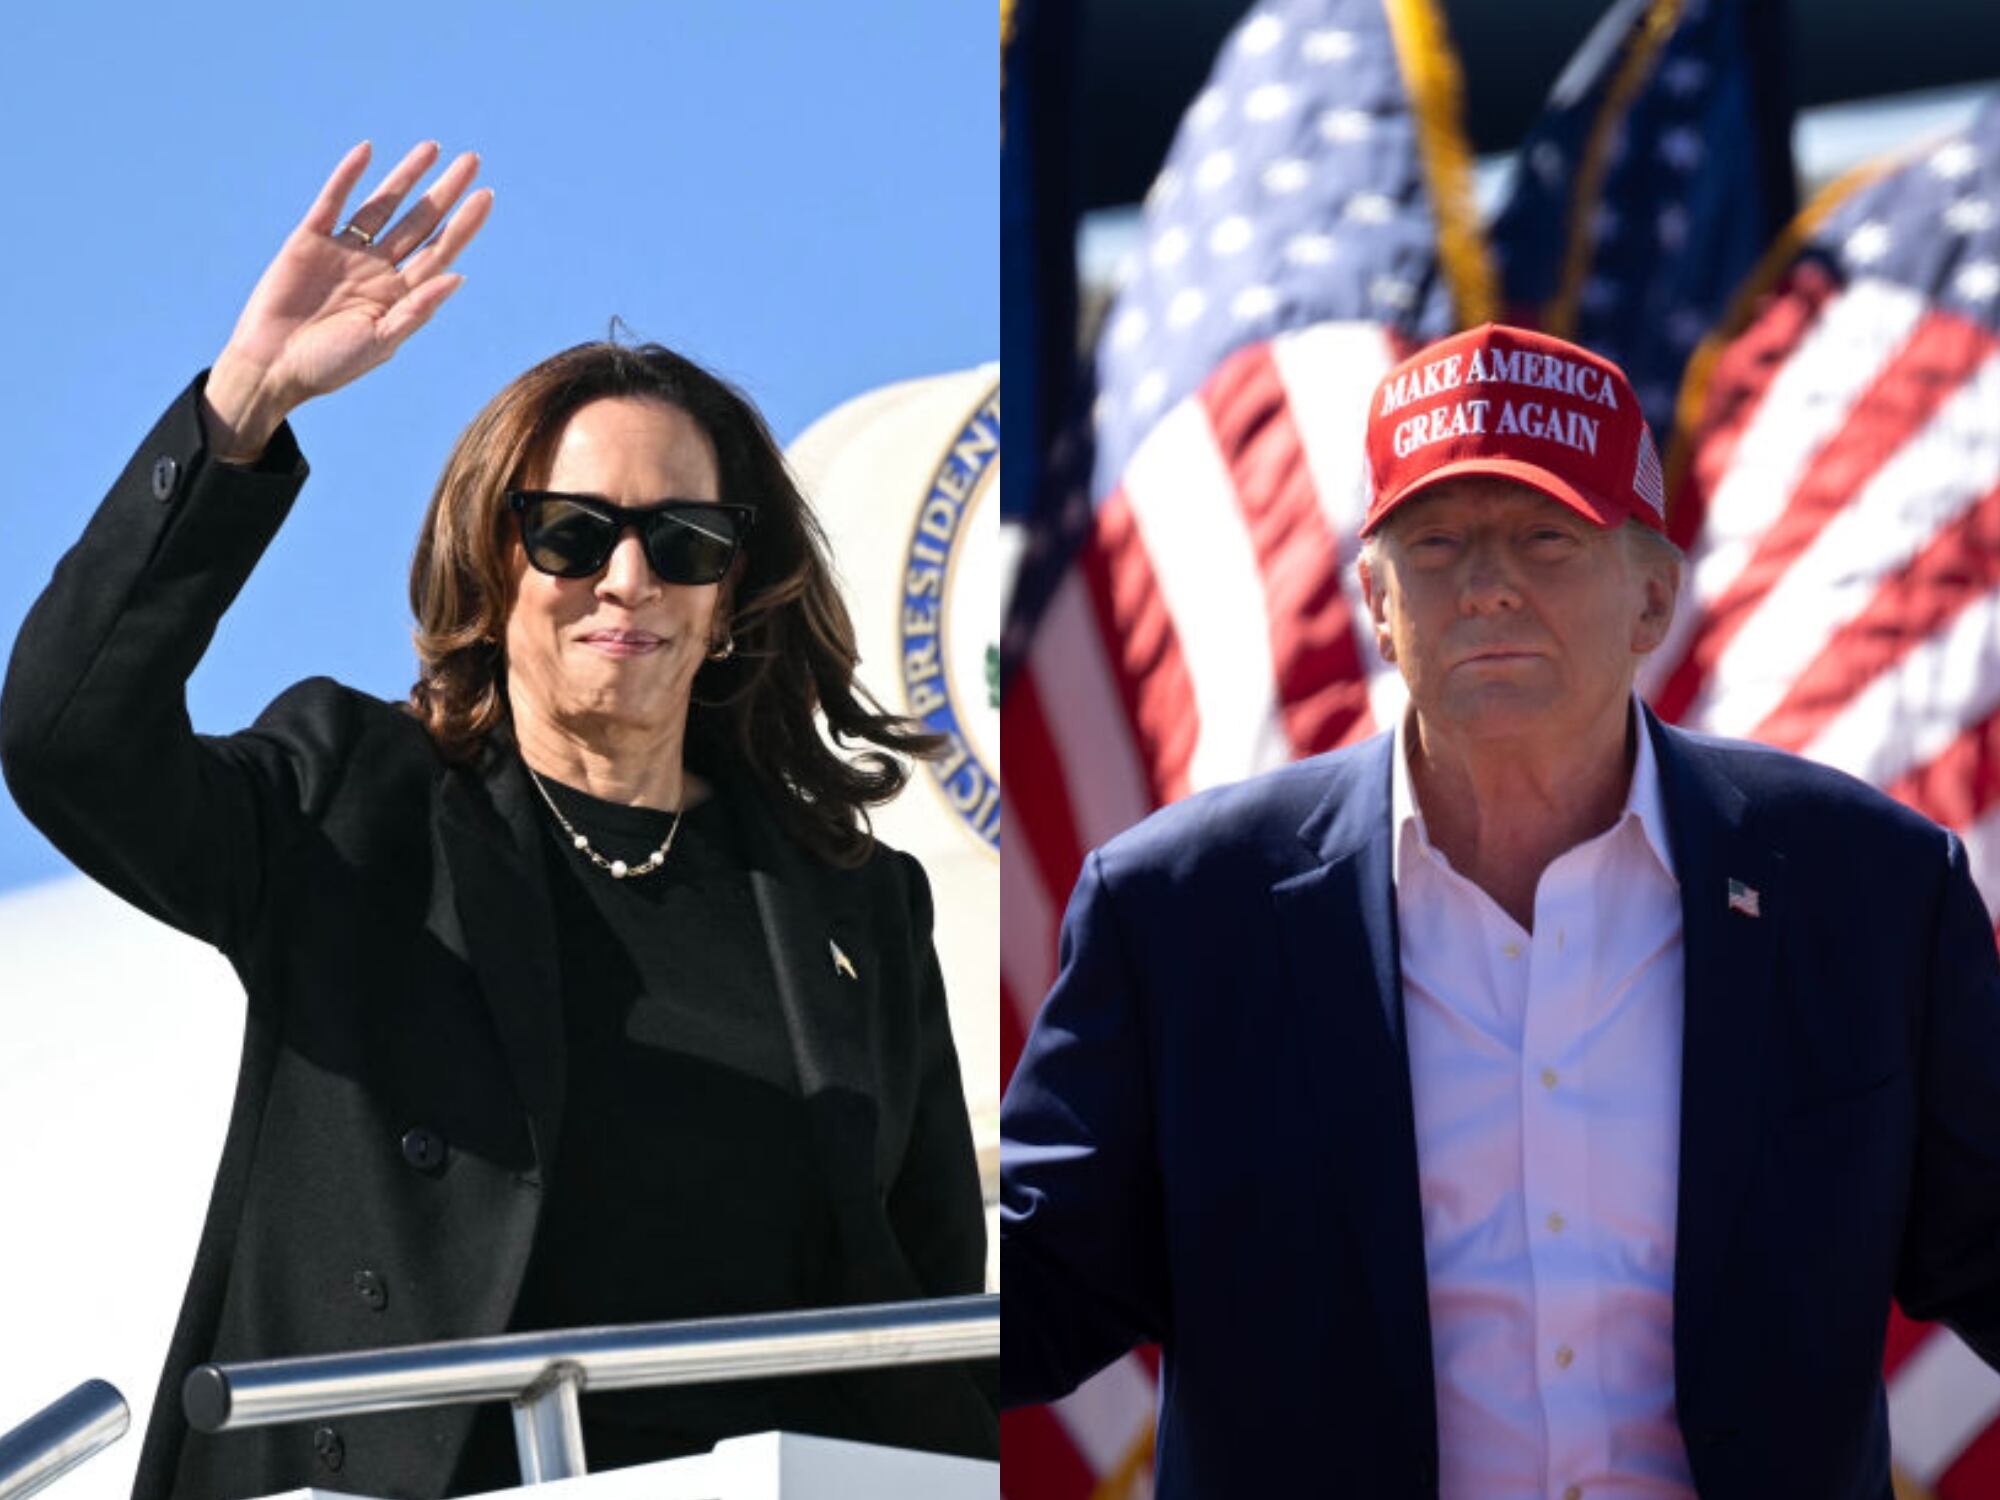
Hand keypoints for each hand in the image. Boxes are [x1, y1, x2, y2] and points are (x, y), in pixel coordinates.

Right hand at [203, 140, 492, 461]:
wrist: (273, 366)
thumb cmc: (329, 365)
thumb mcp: (381, 342)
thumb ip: (417, 309)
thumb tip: (459, 277)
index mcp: (399, 294)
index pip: (440, 251)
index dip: (464, 224)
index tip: (486, 196)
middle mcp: (377, 268)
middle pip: (420, 222)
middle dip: (446, 192)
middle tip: (472, 160)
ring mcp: (345, 252)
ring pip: (382, 205)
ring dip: (406, 176)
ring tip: (433, 148)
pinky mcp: (309, 240)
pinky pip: (332, 202)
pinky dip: (348, 176)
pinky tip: (367, 152)